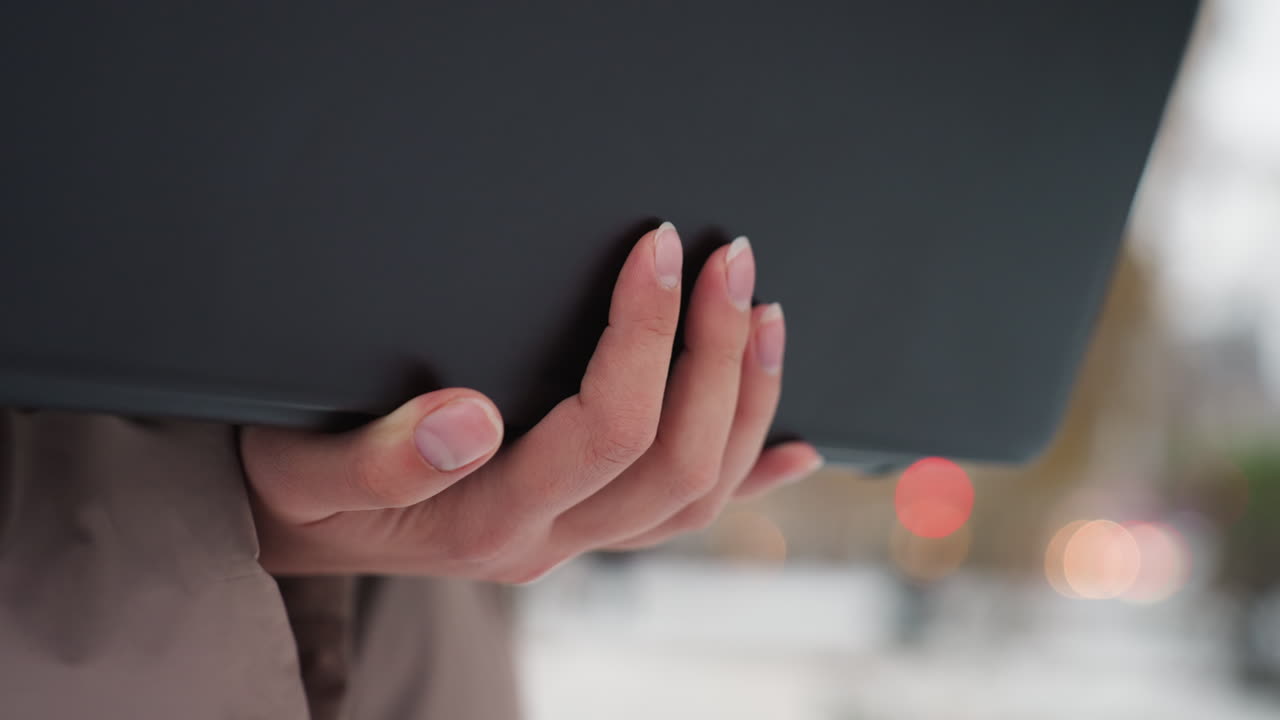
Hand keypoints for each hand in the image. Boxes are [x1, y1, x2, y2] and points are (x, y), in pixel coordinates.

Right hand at [241, 223, 822, 581]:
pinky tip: (796, 448)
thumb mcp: (304, 465)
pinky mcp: (579, 525)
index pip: (603, 431)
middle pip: (673, 460)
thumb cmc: (295, 485)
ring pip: (694, 492)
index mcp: (484, 519)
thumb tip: (469, 418)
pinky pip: (683, 514)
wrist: (293, 534)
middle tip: (729, 260)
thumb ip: (381, 453)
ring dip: (743, 401)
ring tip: (764, 315)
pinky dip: (749, 477)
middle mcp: (545, 539)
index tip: (656, 250)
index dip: (645, 335)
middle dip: (714, 353)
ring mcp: (571, 538)